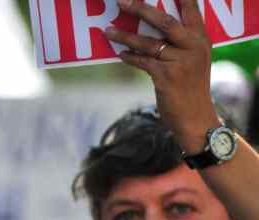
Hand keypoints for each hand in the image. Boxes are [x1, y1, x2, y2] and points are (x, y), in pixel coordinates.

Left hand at [105, 0, 219, 152]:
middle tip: (122, 1)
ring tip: (108, 31)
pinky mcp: (166, 77)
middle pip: (165, 21)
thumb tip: (148, 29)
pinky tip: (120, 54)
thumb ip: (179, 44)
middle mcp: (193, 47)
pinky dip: (129, 57)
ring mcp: (181, 62)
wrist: (195, 118)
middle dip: (141, 9)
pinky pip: (142, 62)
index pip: (190, 10)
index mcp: (201, 39)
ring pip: (148, 43)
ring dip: (125, 37)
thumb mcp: (193, 61)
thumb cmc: (190, 88)